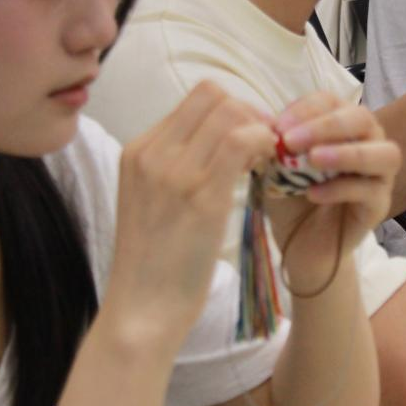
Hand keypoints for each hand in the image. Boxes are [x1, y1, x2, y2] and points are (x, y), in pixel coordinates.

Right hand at [110, 81, 277, 340]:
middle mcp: (152, 153)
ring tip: (267, 161)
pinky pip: (242, 142)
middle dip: (248, 113)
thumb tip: (220, 142)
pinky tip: (267, 171)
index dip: (232, 110)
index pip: (195, 99)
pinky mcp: (201, 195)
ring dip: (260, 130)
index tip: (248, 137)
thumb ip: (175, 167)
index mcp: (138, 151)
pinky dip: (264, 147)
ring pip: (232, 113)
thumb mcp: (151, 201)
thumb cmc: (154, 263)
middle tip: (265, 146)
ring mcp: (174, 172)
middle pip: (214, 95)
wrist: (141, 309)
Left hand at [272, 93, 401, 292]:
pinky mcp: (380, 204)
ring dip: (347, 152)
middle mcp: (368, 142)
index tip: (277, 126)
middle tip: (291, 142)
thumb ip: (272, 144)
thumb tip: (263, 121)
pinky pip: (370, 190)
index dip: (305, 109)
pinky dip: (341, 188)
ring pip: (385, 153)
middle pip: (362, 119)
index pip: (330, 101)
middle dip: (325, 126)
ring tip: (313, 161)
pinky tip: (313, 194)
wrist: (298, 243)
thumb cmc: (289, 197)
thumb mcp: (274, 167)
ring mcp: (380, 174)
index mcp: (341, 124)